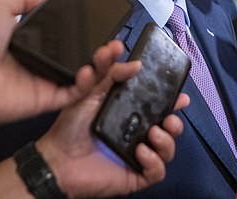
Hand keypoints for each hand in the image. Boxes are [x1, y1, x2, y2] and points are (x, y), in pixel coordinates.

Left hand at [0, 0, 104, 124]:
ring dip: (100, 66)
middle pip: (78, 57)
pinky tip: (90, 69)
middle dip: (100, 50)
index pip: (65, 36)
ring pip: (81, 76)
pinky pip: (71, 94)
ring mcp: (42, 81)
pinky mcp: (42, 100)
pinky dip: (86, 84)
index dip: (85, 32)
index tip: (102, 24)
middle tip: (116, 41)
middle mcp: (38, 60)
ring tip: (112, 51)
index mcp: (28, 39)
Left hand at [39, 47, 189, 198]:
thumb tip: (134, 63)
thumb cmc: (71, 126)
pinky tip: (140, 152)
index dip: (172, 100)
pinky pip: (156, 171)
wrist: (56, 157)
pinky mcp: (135, 174)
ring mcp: (137, 154)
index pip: (157, 106)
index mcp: (129, 113)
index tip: (180, 95)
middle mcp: (136, 133)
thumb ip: (110, 72)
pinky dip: (154, 161)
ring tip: (153, 133)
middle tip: (170, 116)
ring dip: (167, 141)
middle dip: (176, 122)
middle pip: (169, 128)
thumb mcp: (90, 90)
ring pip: (167, 149)